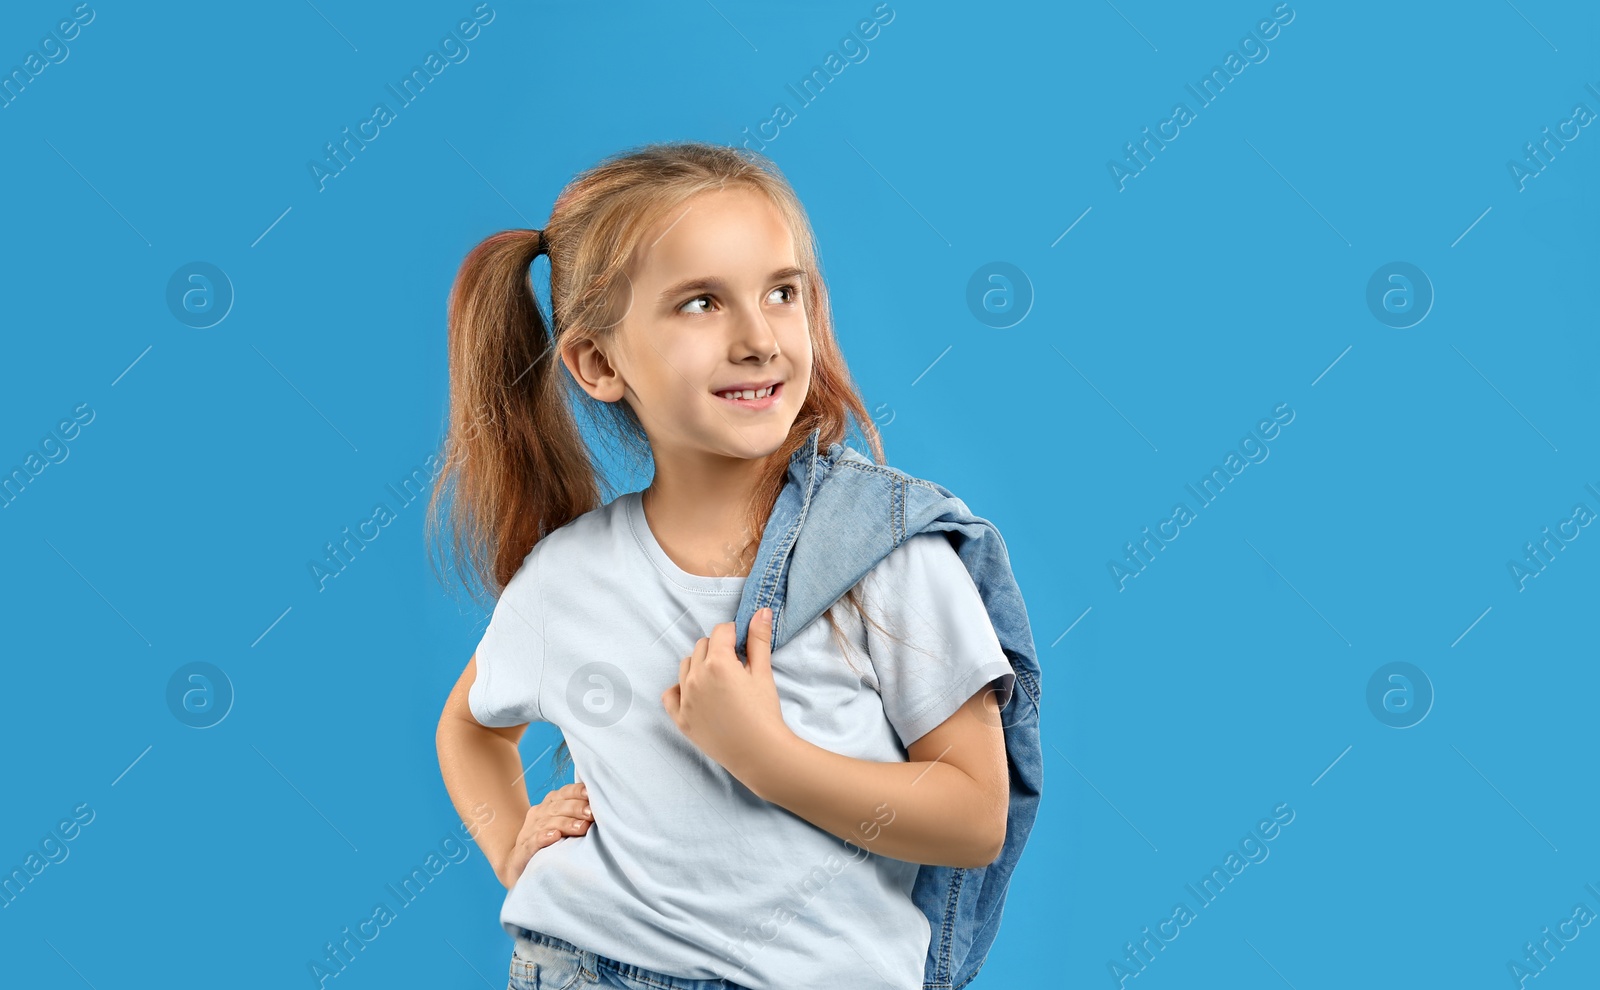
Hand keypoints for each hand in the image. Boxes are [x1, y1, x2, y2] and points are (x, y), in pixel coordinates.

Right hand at [497, 781, 592, 888]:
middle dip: (577, 808)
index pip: (563, 793)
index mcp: (549, 806)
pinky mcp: (523, 851)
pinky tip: (554, 836)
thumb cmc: (550, 844)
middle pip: (558, 807)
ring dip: (566, 823)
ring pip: (548, 823)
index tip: (591, 793)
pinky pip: (533, 841)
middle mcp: (538, 815)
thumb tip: (605, 807)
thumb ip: (579, 815)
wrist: (518, 866)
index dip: (577, 791)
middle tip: (592, 814)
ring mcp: (528, 832)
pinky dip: (543, 837)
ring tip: (582, 827)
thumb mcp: (564, 826)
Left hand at [661, 608, 790, 783]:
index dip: (735, 635)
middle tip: (736, 666)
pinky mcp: (680, 718)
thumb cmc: (764, 713)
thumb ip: (759, 640)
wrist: (759, 754)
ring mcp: (685, 698)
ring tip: (720, 681)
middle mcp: (696, 677)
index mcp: (718, 663)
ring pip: (686, 665)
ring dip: (700, 666)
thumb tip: (761, 610)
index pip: (721, 631)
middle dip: (718, 649)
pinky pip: (671, 693)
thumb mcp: (764, 673)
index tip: (744, 645)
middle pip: (703, 646)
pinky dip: (681, 688)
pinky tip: (697, 694)